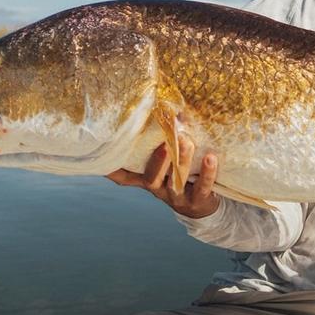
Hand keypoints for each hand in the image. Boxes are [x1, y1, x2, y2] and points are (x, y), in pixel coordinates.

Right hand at [106, 137, 220, 217]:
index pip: (125, 176)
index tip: (104, 158)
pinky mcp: (198, 200)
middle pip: (151, 178)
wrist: (202, 204)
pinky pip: (202, 187)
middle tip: (164, 142)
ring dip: (181, 160)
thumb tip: (175, 110)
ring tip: (187, 141)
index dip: (113, 169)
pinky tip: (210, 157)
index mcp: (147, 177)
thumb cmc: (183, 173)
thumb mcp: (170, 159)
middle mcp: (158, 188)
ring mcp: (177, 197)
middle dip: (157, 160)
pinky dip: (207, 172)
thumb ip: (167, 139)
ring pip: (175, 181)